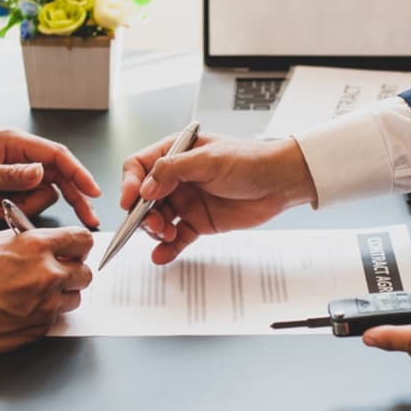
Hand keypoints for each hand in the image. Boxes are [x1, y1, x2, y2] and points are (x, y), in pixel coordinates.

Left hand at [0, 129, 101, 226]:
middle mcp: (20, 156)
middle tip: (88, 219)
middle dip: (73, 197)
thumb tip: (40, 173)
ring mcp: (16, 173)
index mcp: (14, 143)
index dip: (79, 173)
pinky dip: (15, 211)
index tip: (94, 191)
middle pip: (58, 177)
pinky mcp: (9, 187)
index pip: (57, 156)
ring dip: (27, 207)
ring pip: (42, 194)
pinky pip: (26, 202)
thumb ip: (9, 175)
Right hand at [0, 227, 93, 356]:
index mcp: (37, 247)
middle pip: (85, 273)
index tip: (76, 250)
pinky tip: (24, 309)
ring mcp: (47, 304)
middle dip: (73, 273)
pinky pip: (56, 318)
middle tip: (58, 274)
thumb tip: (33, 239)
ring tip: (37, 293)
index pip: (82, 240)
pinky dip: (45, 314)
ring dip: (62, 295)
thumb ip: (20, 239)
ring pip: (74, 298)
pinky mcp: (40, 328)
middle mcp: (48, 275)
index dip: (79, 246)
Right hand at [120, 133, 316, 263]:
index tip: (131, 201)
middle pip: (144, 199)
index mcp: (175, 154)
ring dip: (156, 231)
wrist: (280, 183)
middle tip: (154, 224)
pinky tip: (161, 256)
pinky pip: (176, 238)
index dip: (130, 184)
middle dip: (142, 214)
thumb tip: (145, 188)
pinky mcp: (199, 222)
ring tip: (167, 235)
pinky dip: (167, 248)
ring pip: (157, 220)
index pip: (139, 167)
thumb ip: (173, 170)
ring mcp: (186, 201)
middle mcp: (176, 179)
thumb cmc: (250, 161)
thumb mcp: (209, 159)